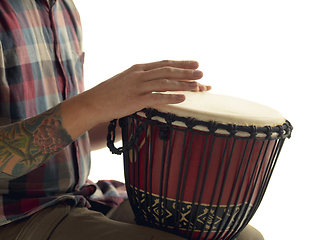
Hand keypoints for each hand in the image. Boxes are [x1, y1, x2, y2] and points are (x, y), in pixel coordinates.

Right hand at [86, 60, 207, 123]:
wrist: (92, 103)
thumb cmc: (109, 93)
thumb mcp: (126, 80)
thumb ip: (140, 78)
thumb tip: (155, 80)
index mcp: (138, 69)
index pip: (164, 63)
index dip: (181, 63)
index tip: (195, 63)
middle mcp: (139, 75)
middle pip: (168, 71)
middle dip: (187, 72)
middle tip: (202, 73)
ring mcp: (137, 87)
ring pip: (165, 83)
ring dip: (183, 84)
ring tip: (198, 86)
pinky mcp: (135, 100)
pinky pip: (157, 98)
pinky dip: (171, 97)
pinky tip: (182, 98)